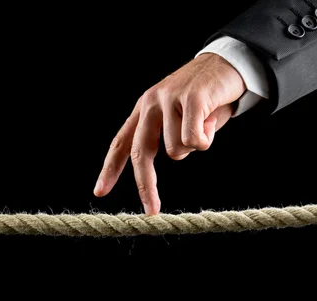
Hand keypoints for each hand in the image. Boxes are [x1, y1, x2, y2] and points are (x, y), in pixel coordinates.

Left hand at [93, 53, 245, 214]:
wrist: (229, 62)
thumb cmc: (206, 97)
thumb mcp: (181, 119)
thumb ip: (172, 139)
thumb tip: (175, 156)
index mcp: (144, 110)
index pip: (120, 143)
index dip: (110, 169)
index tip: (99, 192)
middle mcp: (151, 103)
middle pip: (142, 153)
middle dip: (146, 185)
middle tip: (152, 210)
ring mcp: (169, 99)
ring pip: (178, 151)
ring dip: (197, 145)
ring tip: (206, 123)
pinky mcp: (190, 98)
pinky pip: (195, 140)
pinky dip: (208, 138)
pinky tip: (213, 119)